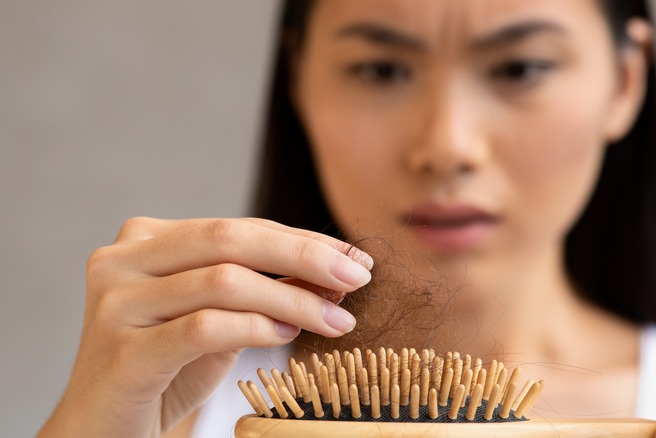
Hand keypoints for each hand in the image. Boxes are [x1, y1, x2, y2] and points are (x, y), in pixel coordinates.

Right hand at [37, 217, 372, 437]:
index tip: (354, 259)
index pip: (238, 228)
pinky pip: (205, 327)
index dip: (302, 241)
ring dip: (292, 300)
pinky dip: (256, 328)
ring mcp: (117, 303)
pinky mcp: (123, 351)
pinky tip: (286, 337)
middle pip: (231, 241)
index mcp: (146, 240)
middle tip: (357, 276)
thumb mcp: (220, 318)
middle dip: (305, 256)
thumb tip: (334, 270)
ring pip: (224, 281)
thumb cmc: (165, 370)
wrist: (102, 430)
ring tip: (332, 319)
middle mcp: (123, 260)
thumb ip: (264, 289)